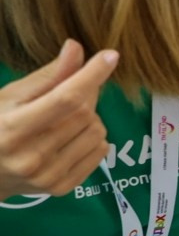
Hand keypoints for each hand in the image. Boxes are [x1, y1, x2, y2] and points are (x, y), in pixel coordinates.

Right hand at [0, 41, 118, 198]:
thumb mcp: (10, 96)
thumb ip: (47, 76)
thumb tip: (75, 47)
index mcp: (13, 129)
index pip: (65, 99)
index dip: (91, 75)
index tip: (110, 55)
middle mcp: (31, 157)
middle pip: (84, 113)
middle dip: (85, 95)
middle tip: (71, 92)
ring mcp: (48, 176)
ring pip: (97, 131)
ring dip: (90, 118)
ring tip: (65, 119)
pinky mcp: (62, 187)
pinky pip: (100, 152)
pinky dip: (93, 138)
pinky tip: (72, 136)